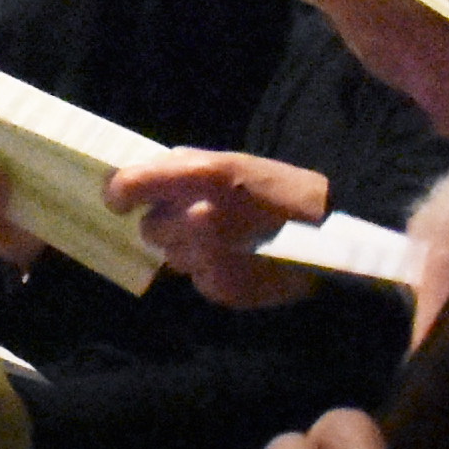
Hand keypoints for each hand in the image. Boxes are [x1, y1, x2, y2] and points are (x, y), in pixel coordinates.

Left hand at [108, 147, 330, 309]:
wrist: (328, 237)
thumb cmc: (276, 190)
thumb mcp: (231, 161)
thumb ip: (181, 167)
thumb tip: (133, 179)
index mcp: (201, 176)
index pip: (129, 185)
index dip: (119, 194)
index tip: (120, 201)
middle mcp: (198, 217)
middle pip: (149, 228)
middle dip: (166, 224)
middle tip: (199, 219)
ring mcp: (208, 256)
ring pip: (170, 256)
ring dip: (187, 248)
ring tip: (225, 239)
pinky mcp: (220, 287)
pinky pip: (194, 277)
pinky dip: (208, 270)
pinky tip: (236, 259)